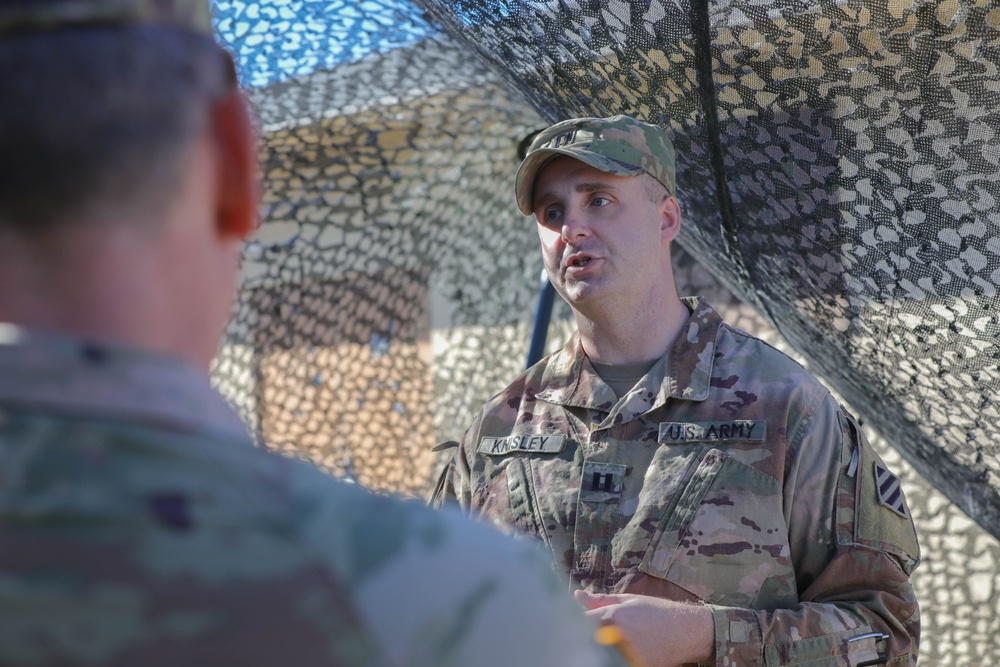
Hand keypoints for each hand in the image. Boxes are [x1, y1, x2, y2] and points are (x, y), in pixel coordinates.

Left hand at [575, 590, 714, 666]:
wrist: (685, 632)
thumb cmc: (657, 612)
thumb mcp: (629, 600)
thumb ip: (601, 600)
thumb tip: (577, 594)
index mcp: (611, 616)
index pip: (579, 622)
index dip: (573, 623)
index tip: (572, 624)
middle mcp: (615, 636)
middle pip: (586, 640)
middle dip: (583, 638)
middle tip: (586, 637)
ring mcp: (623, 654)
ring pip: (598, 653)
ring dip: (597, 648)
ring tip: (605, 643)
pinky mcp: (631, 665)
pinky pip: (614, 661)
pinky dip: (611, 657)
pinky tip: (616, 651)